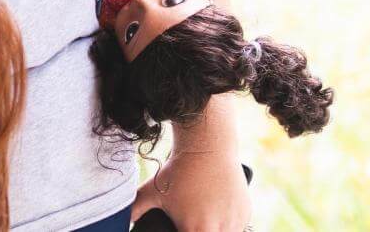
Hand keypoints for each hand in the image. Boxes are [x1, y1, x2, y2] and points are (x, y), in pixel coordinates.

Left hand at [130, 146, 251, 231]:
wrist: (207, 147)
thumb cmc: (178, 171)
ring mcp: (235, 222)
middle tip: (193, 220)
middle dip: (198, 229)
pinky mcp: (245, 214)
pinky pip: (237, 227)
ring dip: (215, 229)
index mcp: (195, 229)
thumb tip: (123, 220)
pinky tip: (217, 213)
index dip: (183, 231)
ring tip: (204, 216)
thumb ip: (135, 209)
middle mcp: (218, 229)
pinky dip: (228, 224)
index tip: (182, 225)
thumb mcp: (152, 190)